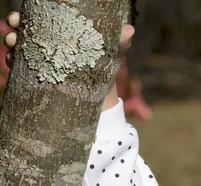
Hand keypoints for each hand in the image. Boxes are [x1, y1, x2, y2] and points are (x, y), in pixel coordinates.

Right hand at [4, 11, 134, 110]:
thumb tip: (129, 30)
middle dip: (13, 28)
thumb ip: (120, 42)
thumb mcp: (112, 53)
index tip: (18, 16)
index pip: (40, 19)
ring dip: (9, 44)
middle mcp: (48, 44)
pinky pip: (19, 67)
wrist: (101, 94)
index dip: (25, 16)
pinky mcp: (39, 77)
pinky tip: (11, 62)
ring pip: (18, 47)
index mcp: (62, 33)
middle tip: (12, 31)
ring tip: (10, 47)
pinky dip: (12, 63)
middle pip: (24, 30)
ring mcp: (42, 60)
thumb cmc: (105, 66)